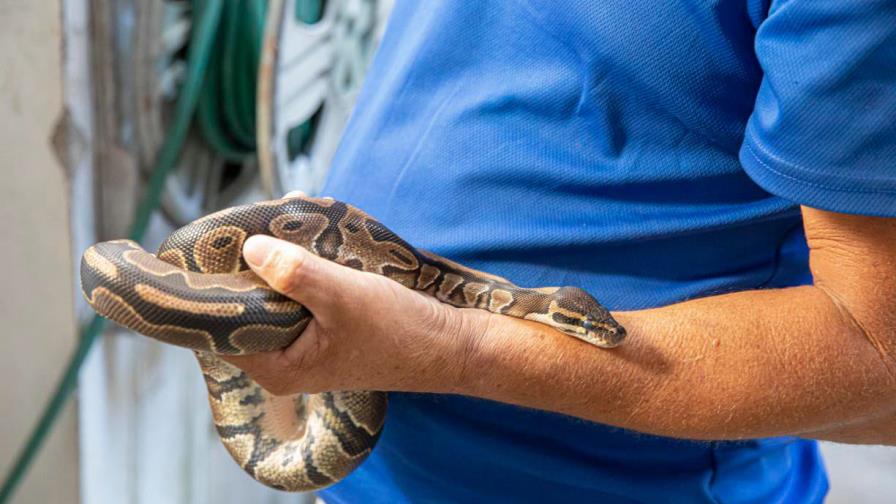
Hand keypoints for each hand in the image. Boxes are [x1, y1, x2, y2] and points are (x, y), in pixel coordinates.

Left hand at [220, 196, 490, 395]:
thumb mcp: (344, 297)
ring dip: (276, 257)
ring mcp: (304, 344)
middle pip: (245, 304)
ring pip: (273, 294)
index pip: (219, 326)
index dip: (210, 287)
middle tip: (248, 220)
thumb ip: (295, 274)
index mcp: (275, 367)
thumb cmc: (399, 331)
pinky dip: (300, 263)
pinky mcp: (324, 328)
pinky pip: (299, 291)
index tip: (210, 245)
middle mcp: (283, 360)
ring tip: (279, 216)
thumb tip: (249, 248)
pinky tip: (305, 230)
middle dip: (247, 261)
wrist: (449, 346)